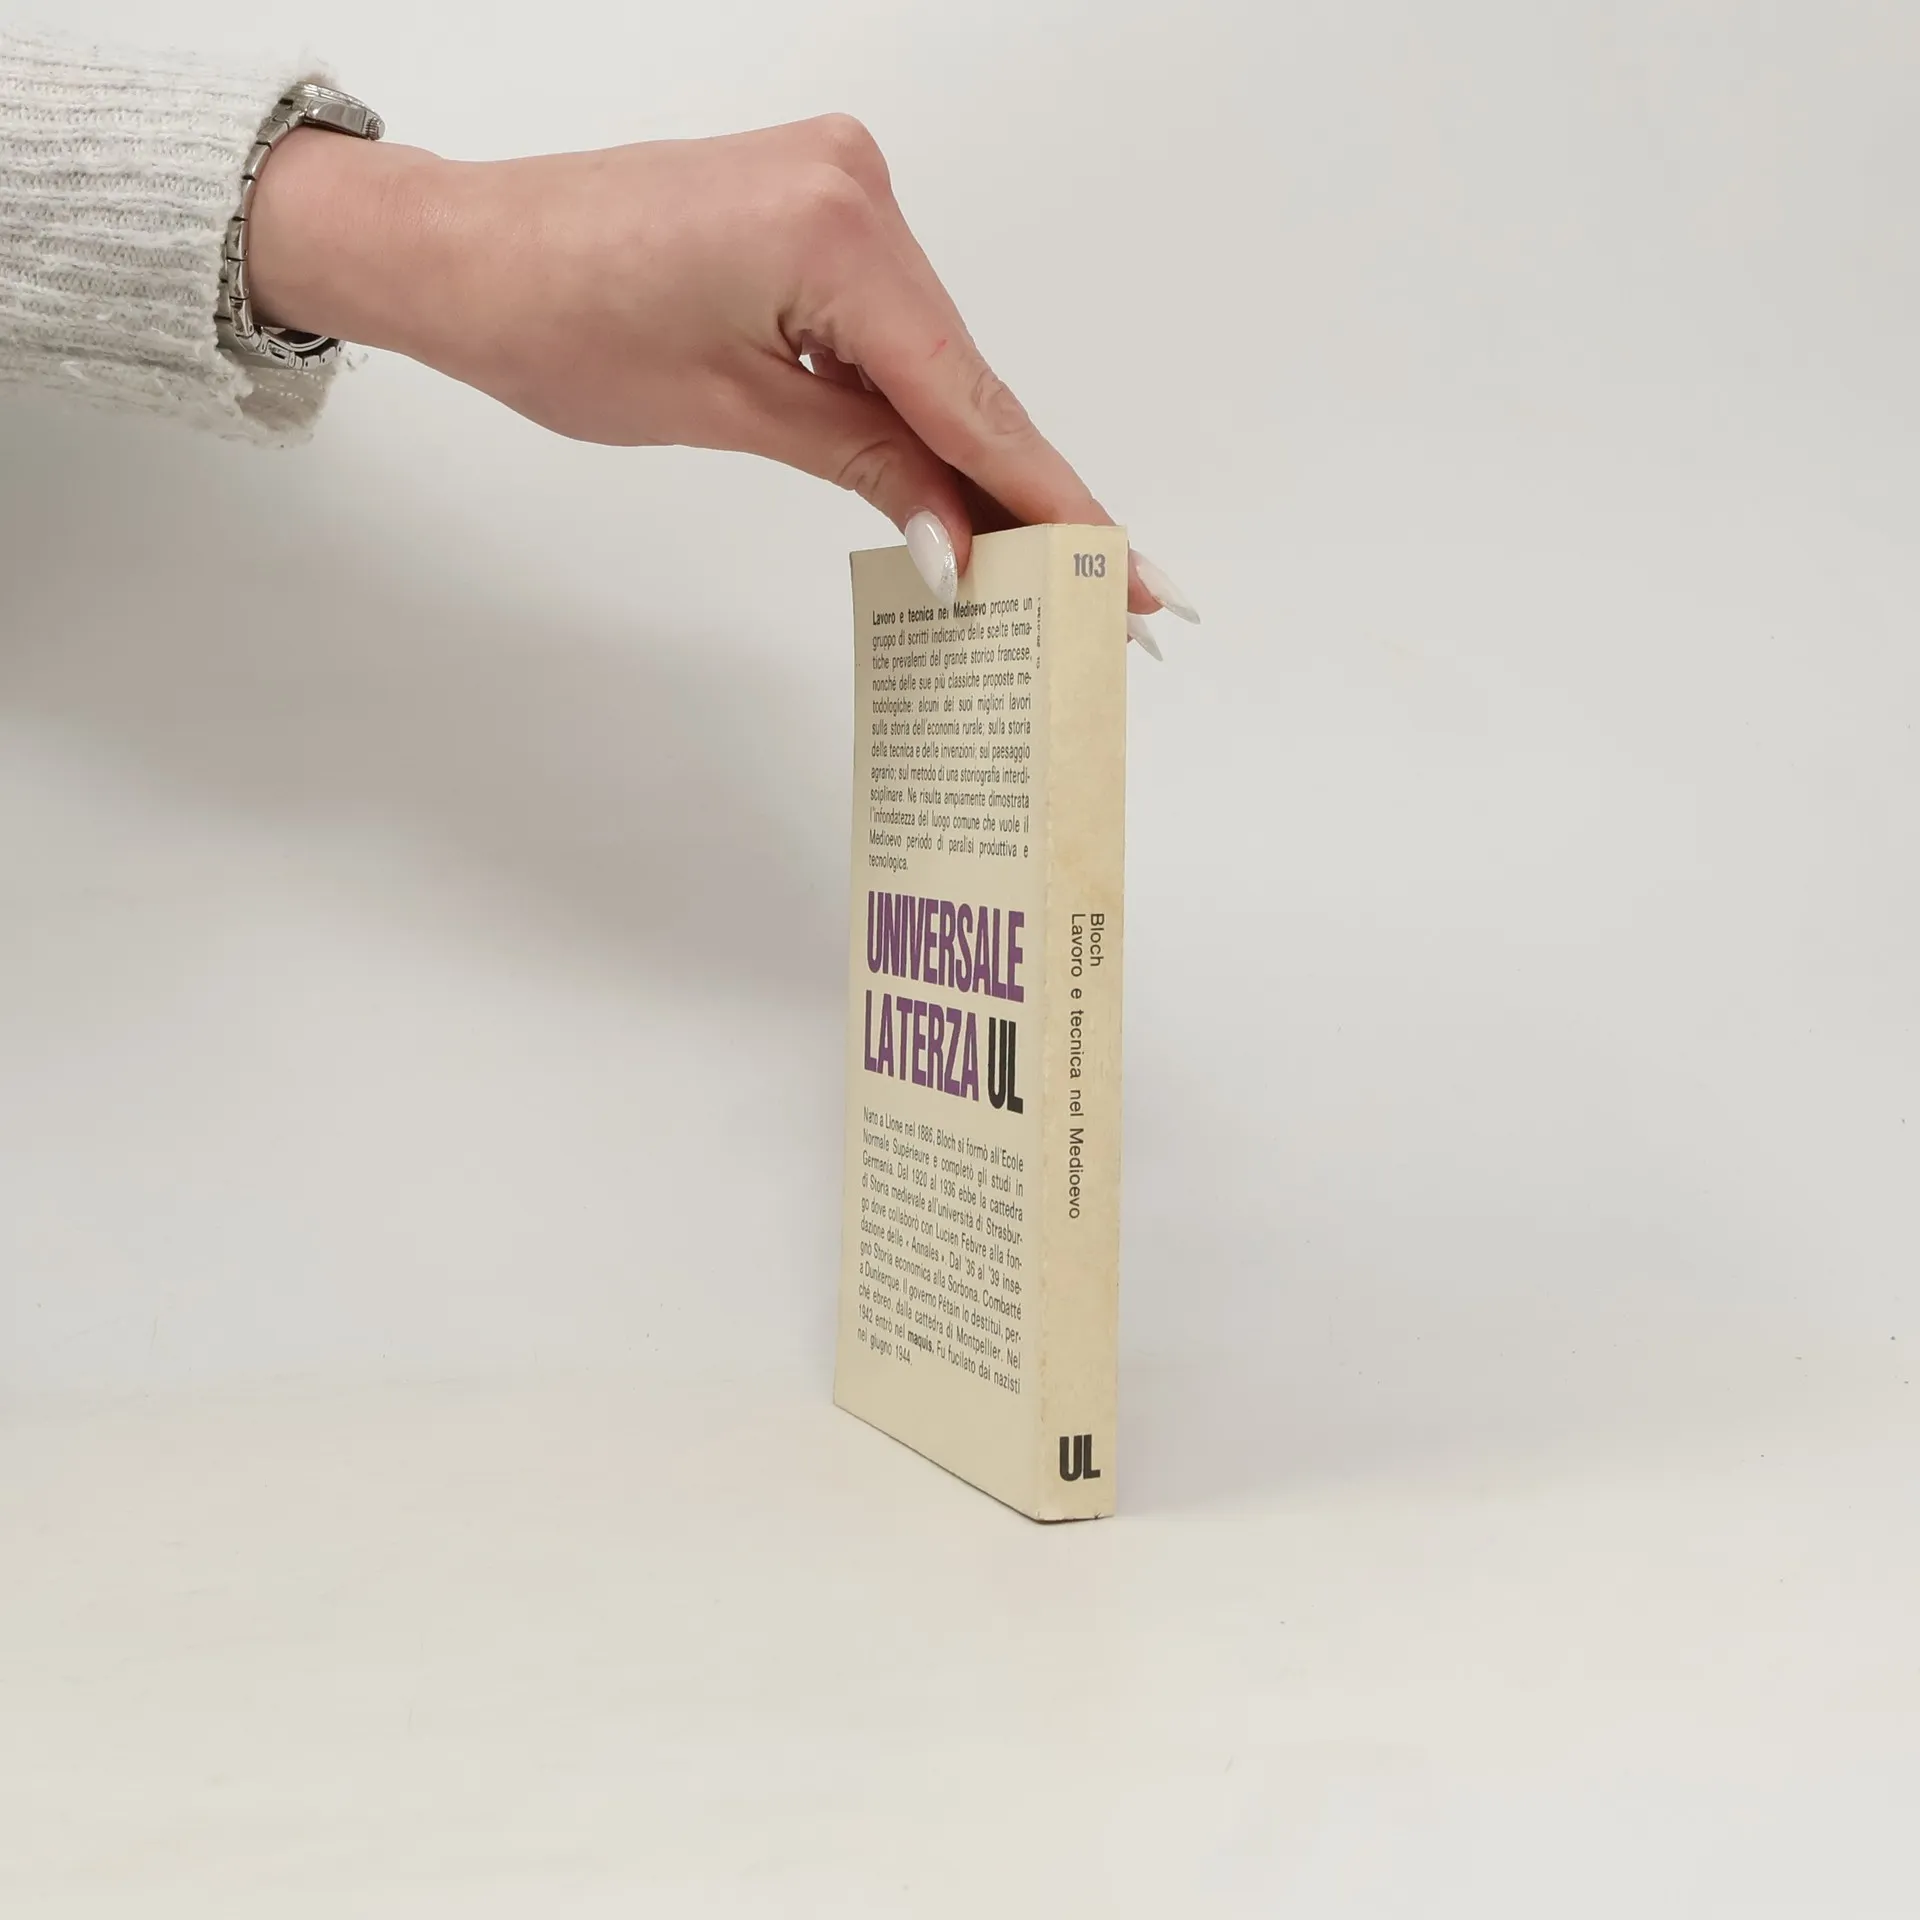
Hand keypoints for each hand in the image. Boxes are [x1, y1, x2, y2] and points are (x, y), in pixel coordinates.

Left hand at [245, 115, 1197, 633]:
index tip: (1127, 571)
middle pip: (967, 377)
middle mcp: (858, 188)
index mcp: (837, 234)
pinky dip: (921, 400)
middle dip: (1029, 490)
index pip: (972, 401)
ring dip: (977, 454)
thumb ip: (870, 467)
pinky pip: (895, 322)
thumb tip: (962, 544)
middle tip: (1114, 587)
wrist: (463, 248)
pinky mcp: (817, 203)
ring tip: (1045, 559)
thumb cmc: (557, 318)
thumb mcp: (734, 413)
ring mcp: (840, 185)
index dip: (1052, 500)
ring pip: (936, 355)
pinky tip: (960, 479)